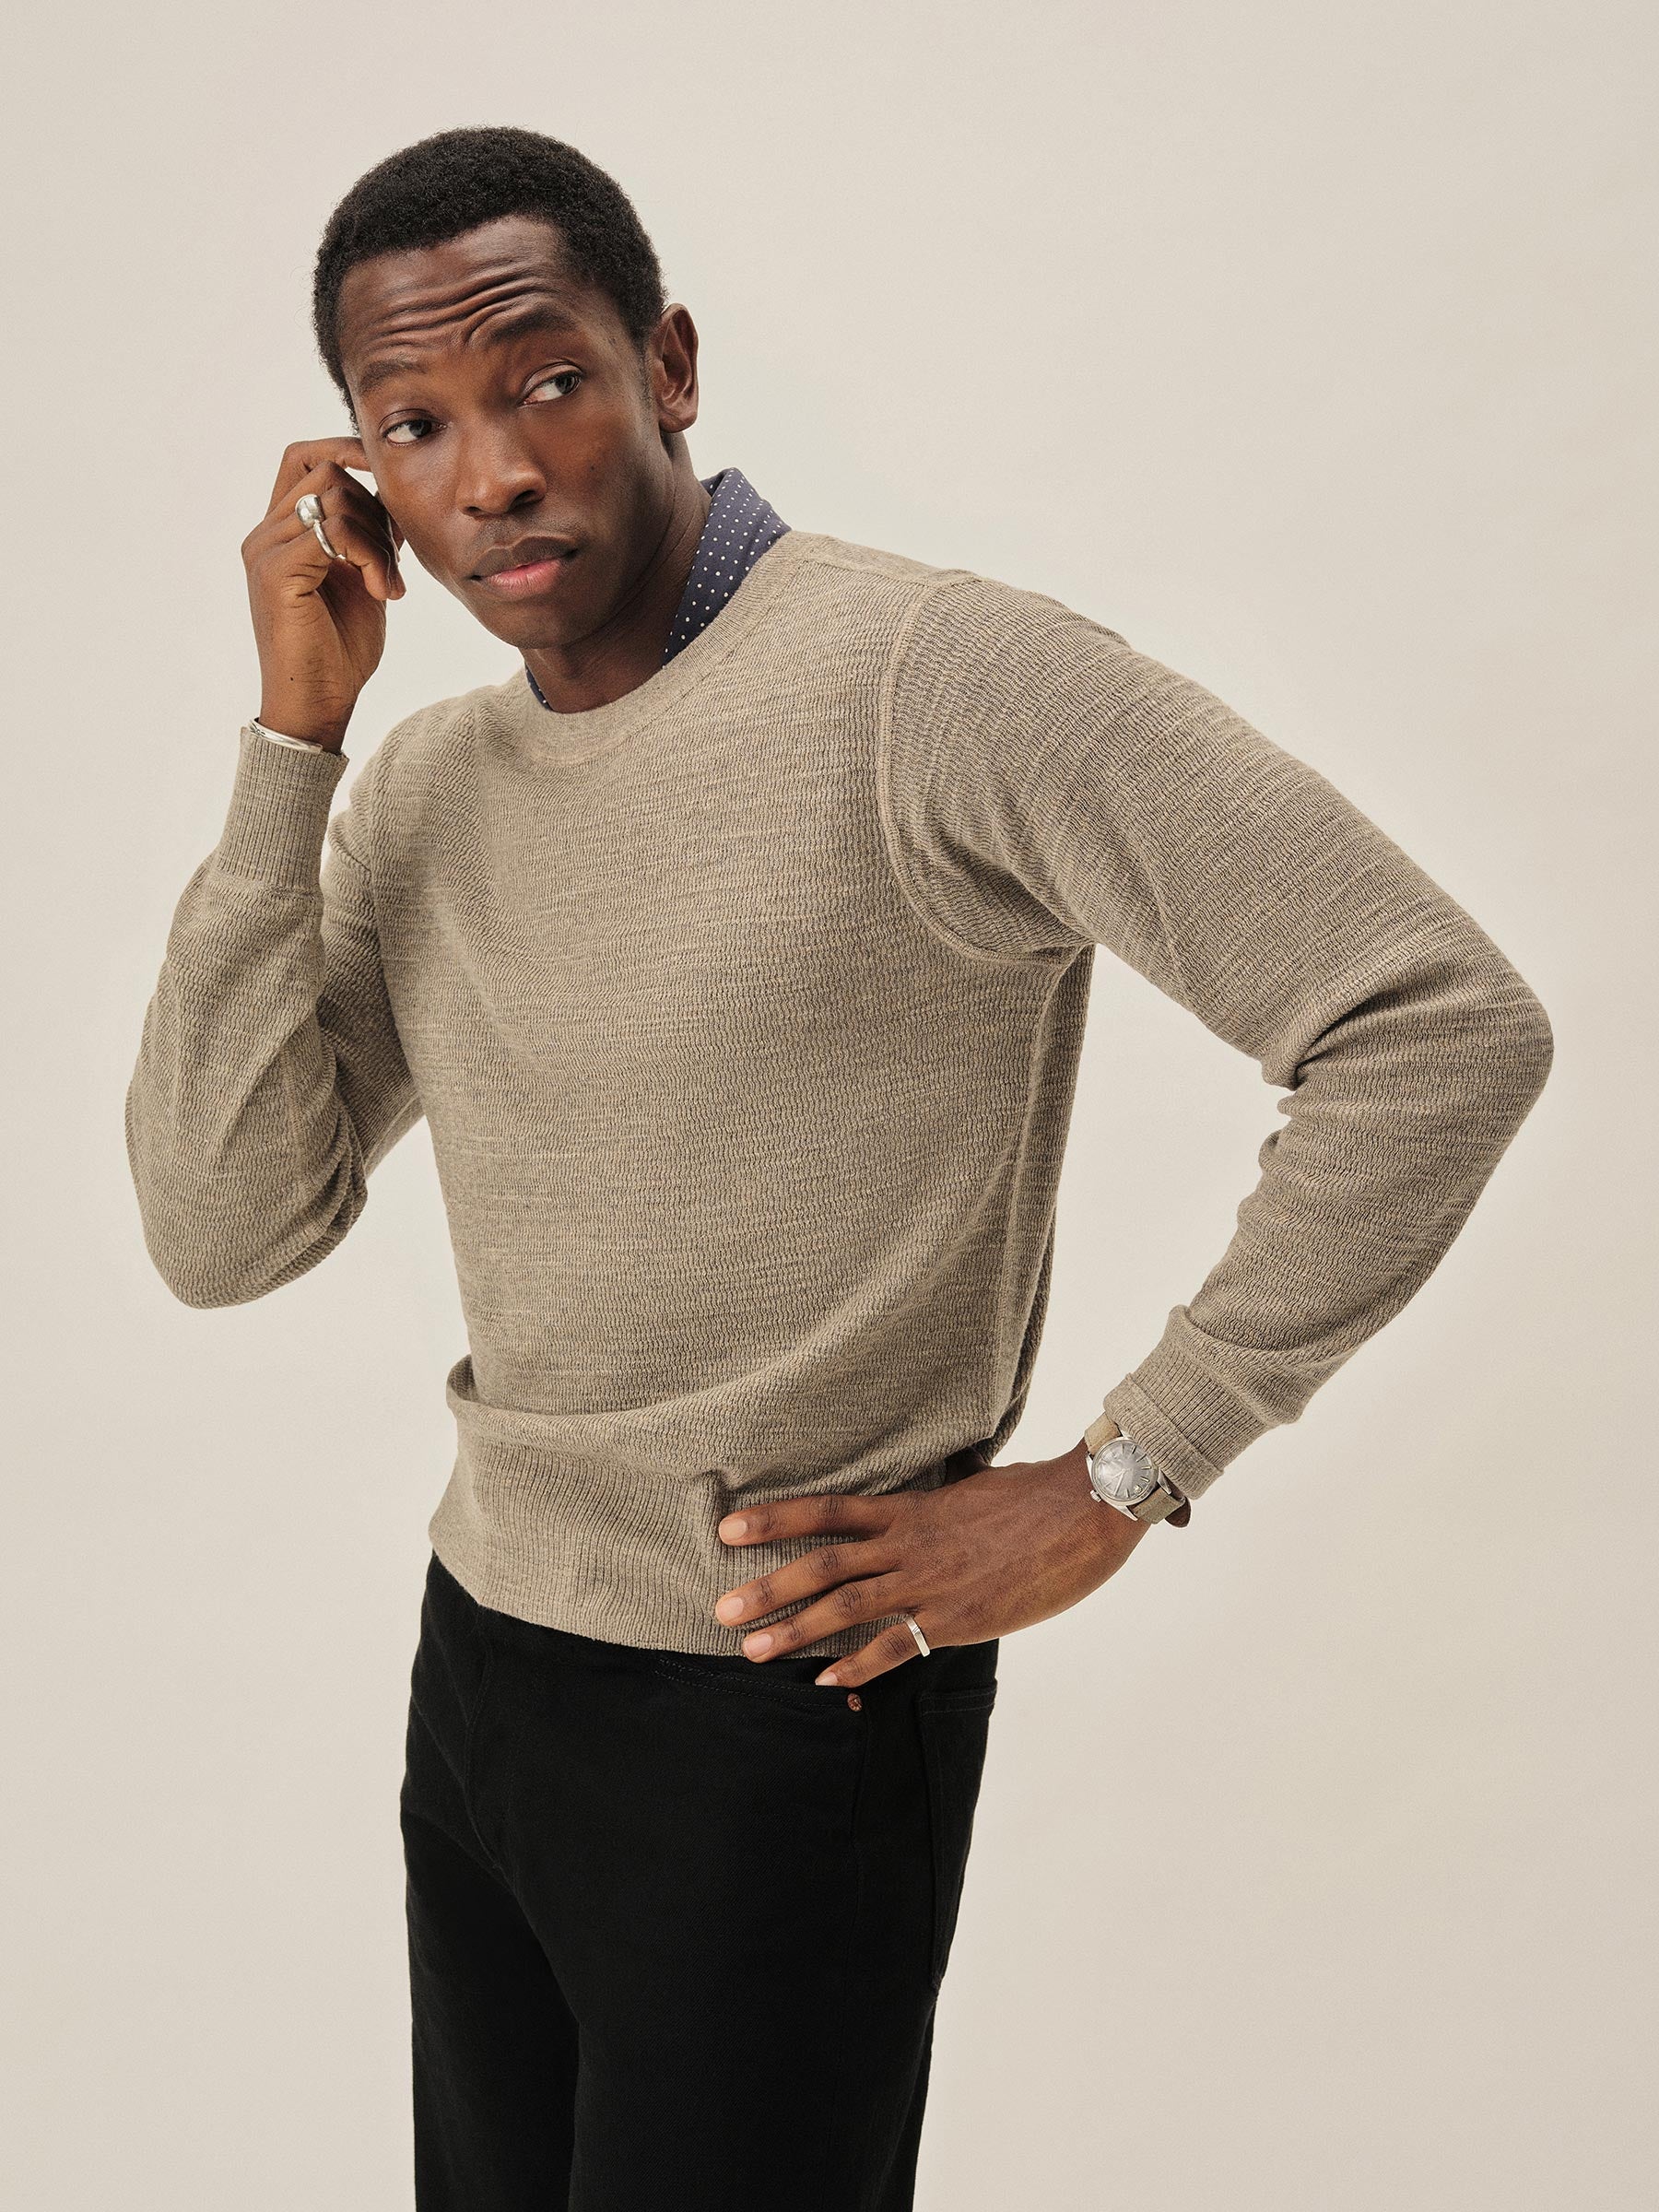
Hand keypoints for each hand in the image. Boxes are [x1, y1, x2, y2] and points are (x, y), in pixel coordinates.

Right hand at [241, 437, 405, 748]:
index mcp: (280, 533)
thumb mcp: (361, 580)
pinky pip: (333, 530)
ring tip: (389, 586)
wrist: (318, 704)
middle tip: (393, 564)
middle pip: (325, 471)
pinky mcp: (276, 573)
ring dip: (378, 539)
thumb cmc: (340, 651)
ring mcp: (265, 551)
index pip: (302, 458)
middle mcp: (265, 535)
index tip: (386, 472)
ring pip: (334, 497)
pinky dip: (369, 554)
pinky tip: (380, 591)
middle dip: (376, 510)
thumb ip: (366, 538)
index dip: (344, 450)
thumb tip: (392, 500)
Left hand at [712, 1436, 1150, 1688]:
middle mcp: (909, 1544)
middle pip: (822, 1564)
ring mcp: (930, 1583)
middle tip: (721, 1609)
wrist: (1086, 1509)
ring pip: (846, 1606)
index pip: (828, 1511)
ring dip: (795, 1630)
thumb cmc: (1036, 1495)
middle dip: (768, 1587)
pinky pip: (895, 1645)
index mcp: (911, 1508)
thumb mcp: (973, 1488)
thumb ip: (939, 1500)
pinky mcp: (956, 1618)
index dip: (775, 1518)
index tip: (728, 1527)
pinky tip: (824, 1680)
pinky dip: (856, 1664)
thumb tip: (931, 1496)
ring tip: (751, 1649)